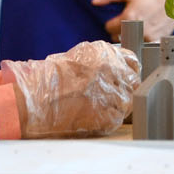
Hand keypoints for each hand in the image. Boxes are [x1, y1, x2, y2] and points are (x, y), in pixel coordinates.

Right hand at [3, 41, 140, 137]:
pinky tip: (93, 116)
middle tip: (111, 95)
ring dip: (117, 105)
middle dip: (125, 88)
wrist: (38, 98)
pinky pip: (117, 118)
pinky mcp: (110, 117)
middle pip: (134, 82)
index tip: (124, 77)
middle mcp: (114, 71)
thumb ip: (103, 60)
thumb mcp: (80, 56)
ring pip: (128, 102)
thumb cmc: (53, 77)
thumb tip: (120, 67)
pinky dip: (108, 118)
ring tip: (98, 106)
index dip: (128, 71)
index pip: (133, 62)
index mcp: (107, 54)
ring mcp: (114, 95)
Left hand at [92, 0, 173, 40]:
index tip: (117, 18)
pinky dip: (142, 42)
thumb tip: (93, 2)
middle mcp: (137, 29)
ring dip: (130, 37)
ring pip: (129, 43)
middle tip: (127, 23)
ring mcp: (147, 37)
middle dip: (119, 31)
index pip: (108, 28)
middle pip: (117, 38)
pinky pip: (142, 47)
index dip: (111, 22)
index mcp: (128, 17)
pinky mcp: (156, 41)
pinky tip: (145, 33)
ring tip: (136, 27)